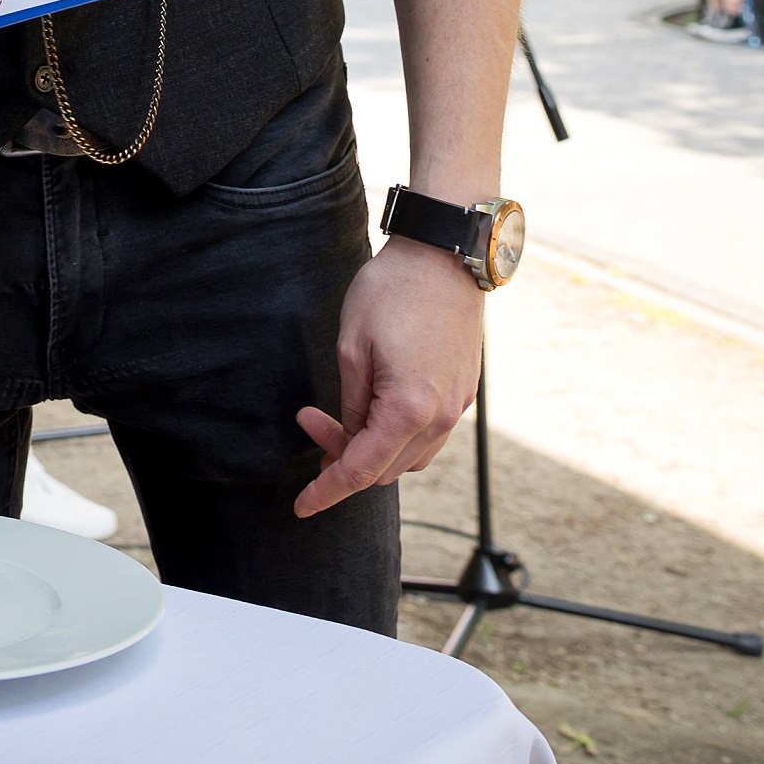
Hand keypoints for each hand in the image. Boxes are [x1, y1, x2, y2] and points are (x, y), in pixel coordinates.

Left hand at [293, 239, 482, 517]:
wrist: (444, 257)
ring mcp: (456, 407)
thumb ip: (350, 404)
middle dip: (342, 460)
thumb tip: (347, 438)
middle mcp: (440, 418)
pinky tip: (372, 410)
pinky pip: (426, 435)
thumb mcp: (351, 348)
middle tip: (308, 423)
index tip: (301, 506)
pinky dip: (395, 437)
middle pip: (386, 470)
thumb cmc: (391, 293)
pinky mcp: (462, 393)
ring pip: (408, 457)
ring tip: (334, 419)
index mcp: (409, 410)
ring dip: (370, 450)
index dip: (328, 491)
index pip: (362, 470)